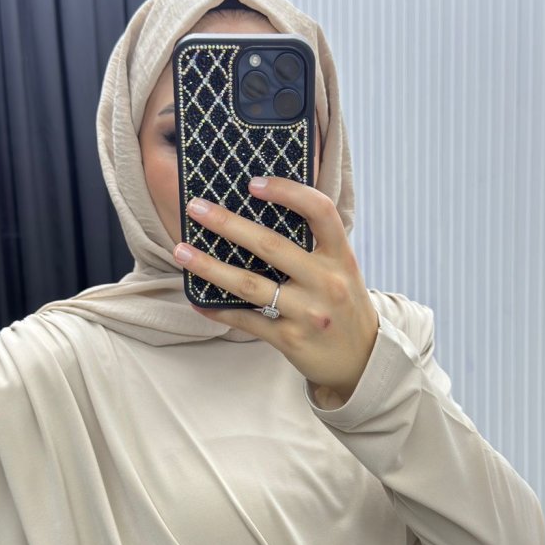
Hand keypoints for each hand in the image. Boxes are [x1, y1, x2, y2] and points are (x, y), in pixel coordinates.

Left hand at [175, 176, 379, 406]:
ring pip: (250, 284)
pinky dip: (219, 310)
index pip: (319, 211)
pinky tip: (198, 302)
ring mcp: (309, 313)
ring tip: (181, 251)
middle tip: (195, 208)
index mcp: (341, 257)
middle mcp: (327, 282)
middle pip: (270, 245)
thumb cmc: (343, 306)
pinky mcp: (291, 339)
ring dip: (209, 266)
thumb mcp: (341, 271)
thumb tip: (259, 216)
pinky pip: (247, 320)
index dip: (287, 191)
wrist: (362, 360)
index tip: (253, 183)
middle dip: (227, 223)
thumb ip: (313, 247)